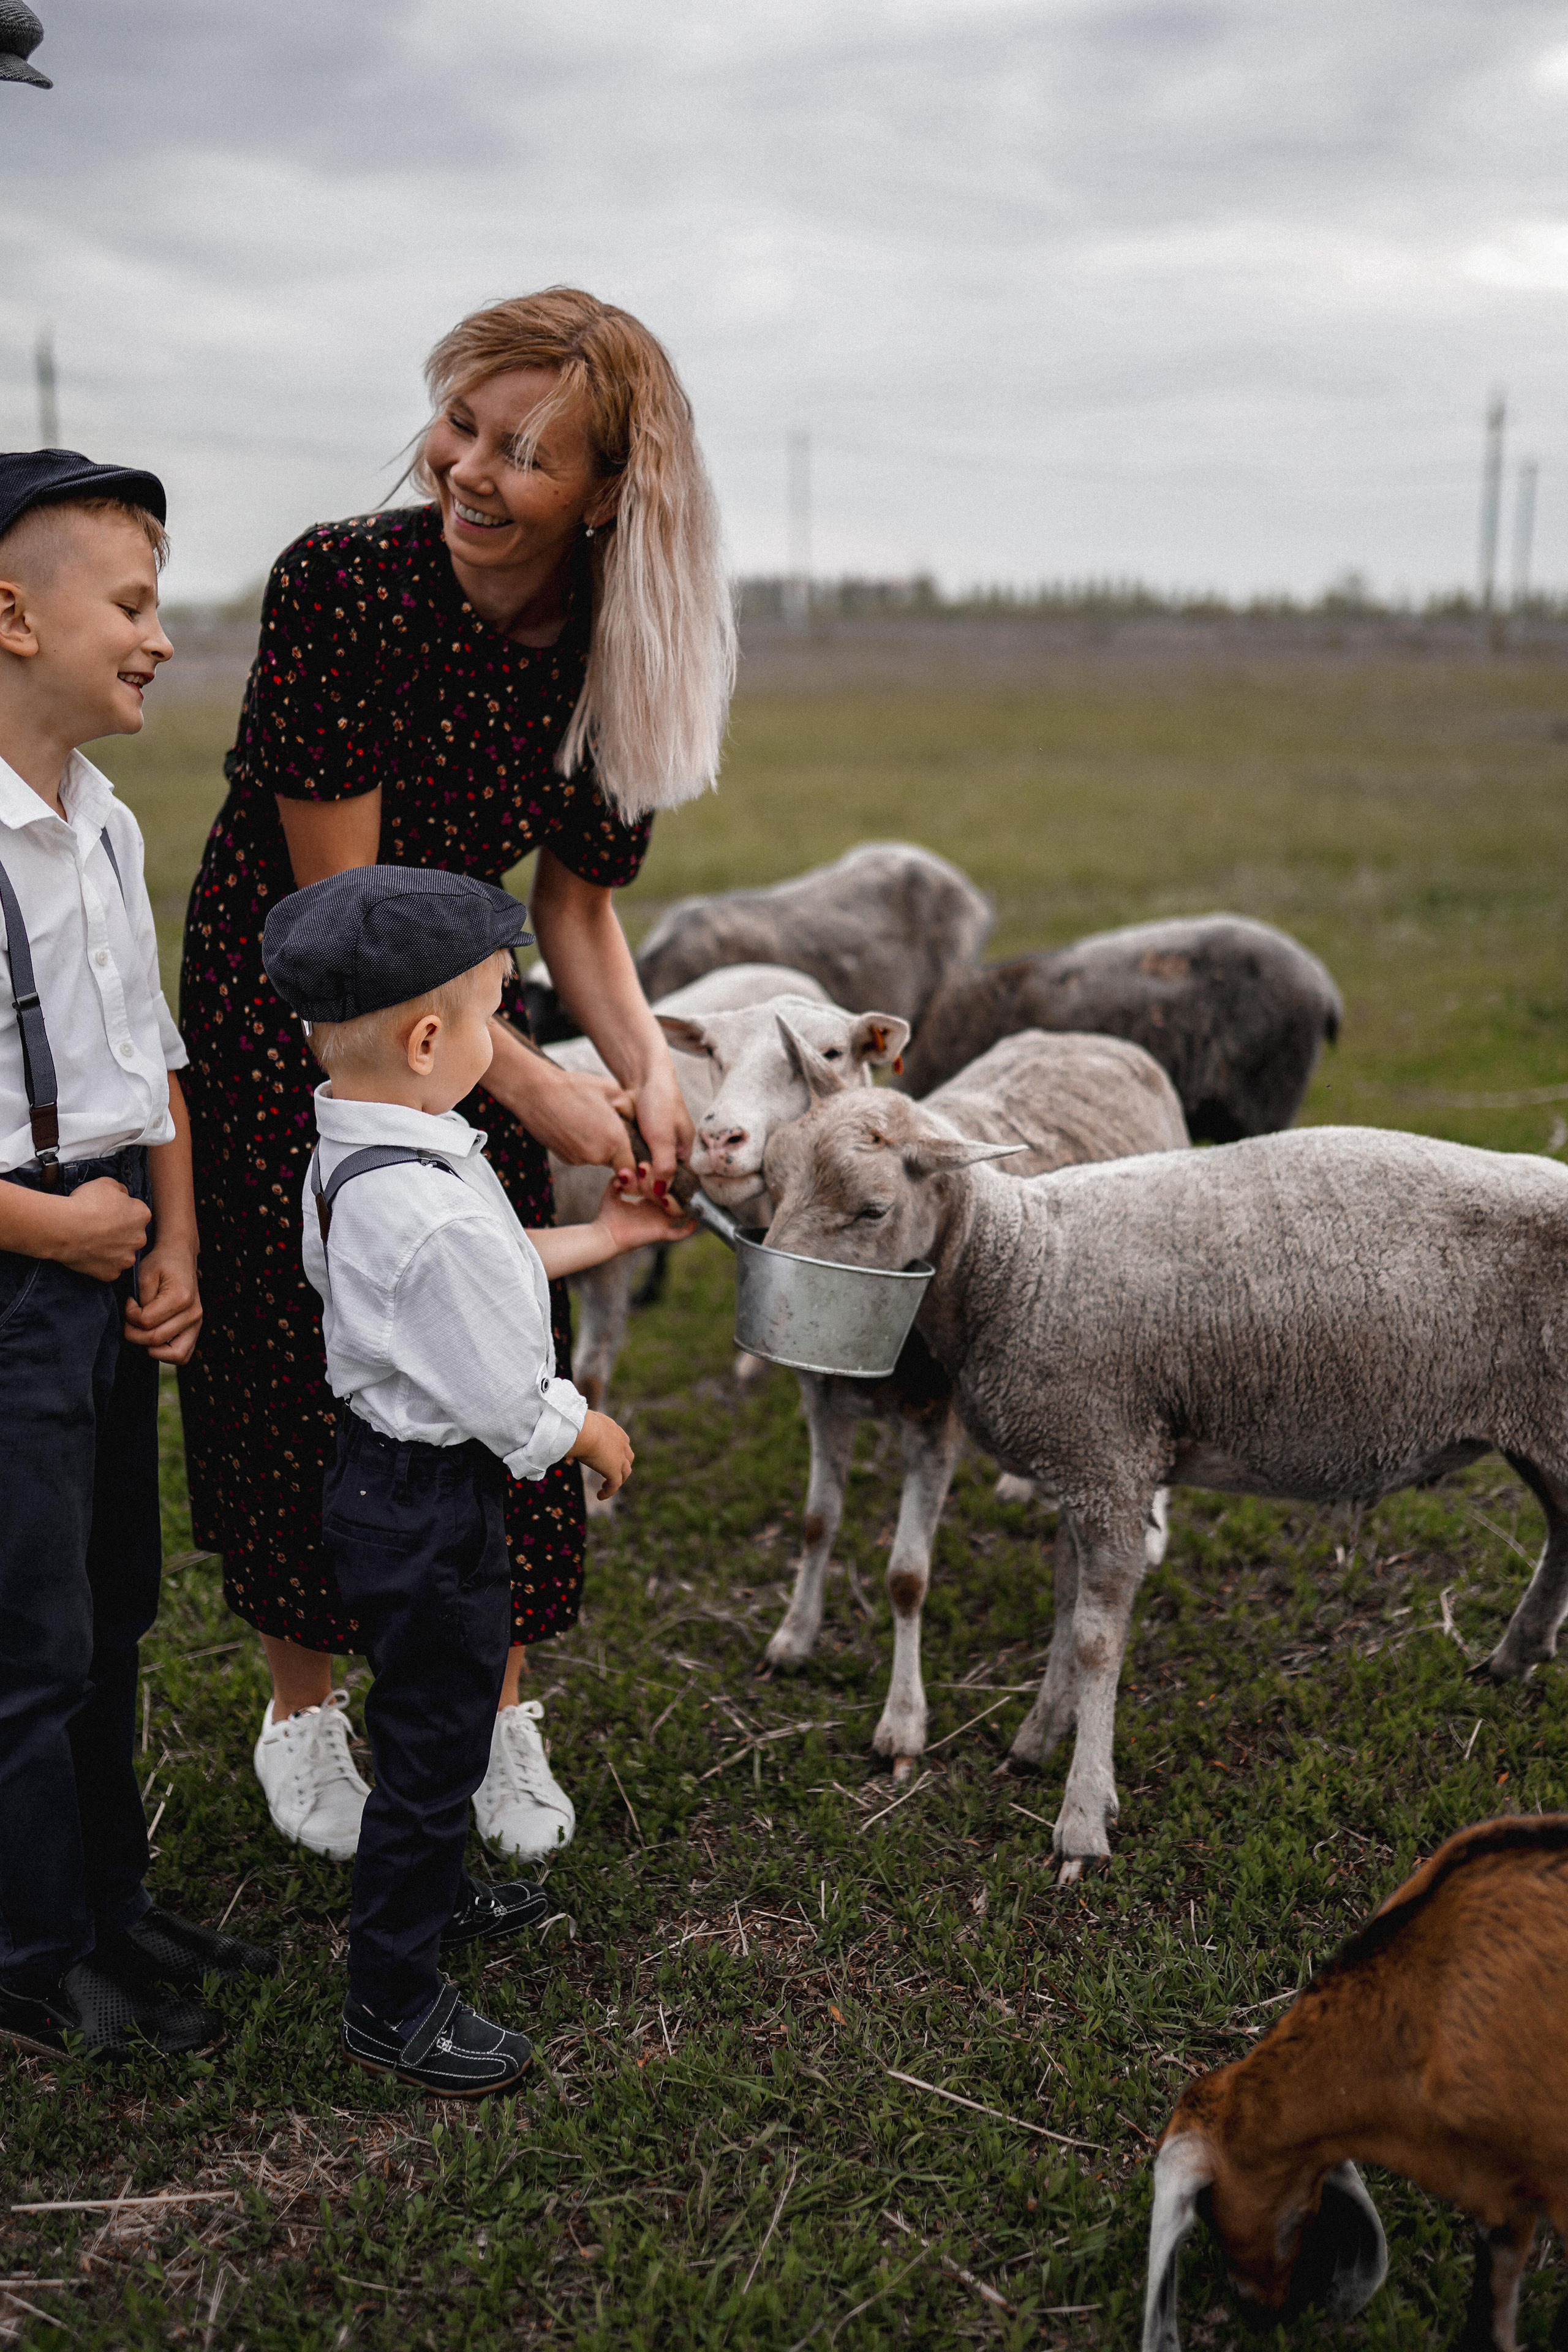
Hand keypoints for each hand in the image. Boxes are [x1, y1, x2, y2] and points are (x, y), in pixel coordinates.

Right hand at [51, 1178, 150, 1282]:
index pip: (136, 1213)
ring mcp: (126, 1259)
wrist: (66, 1228)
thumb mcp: (106, 1183)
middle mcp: (139, 1239)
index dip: (120, 1212)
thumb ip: (120, 1189)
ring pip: (122, 1254)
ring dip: (112, 1250)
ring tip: (92, 1242)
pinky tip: (88, 1255)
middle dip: (120, 1233)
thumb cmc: (86, 1203)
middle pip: (132, 1235)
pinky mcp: (112, 1273)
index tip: (107, 1212)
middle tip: (99, 1228)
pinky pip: (108, 1269)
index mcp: (141, 1215)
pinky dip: (100, 1264)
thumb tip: (123, 1195)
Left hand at [124, 1238, 202, 1364]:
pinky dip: (166, 1354)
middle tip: (129, 1319)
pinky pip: (183, 1354)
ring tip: (142, 1332)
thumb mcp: (145, 1275)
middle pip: (156, 1339)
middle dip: (134, 1333)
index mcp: (180, 1297)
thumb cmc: (160, 1263)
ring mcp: (197, 1323)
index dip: (130, 1315)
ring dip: (150, 1347)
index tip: (129, 1301)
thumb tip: (139, 1323)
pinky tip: (154, 1342)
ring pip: (174, 1354)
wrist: (180, 1256)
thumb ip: (142, 1301)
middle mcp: (193, 1313)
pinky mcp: (196, 1328)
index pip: (146, 1322)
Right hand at [488, 1048, 640, 1173]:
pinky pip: (581, 1155)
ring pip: (597, 1157)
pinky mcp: (564, 1159)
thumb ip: (629, 1110)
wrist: (535, 1091)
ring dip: (597, 1145)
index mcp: (614, 1141)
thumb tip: (634, 1121)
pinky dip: (581, 1145)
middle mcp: (597, 1156)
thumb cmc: (575, 1087)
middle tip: (607, 1123)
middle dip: (615, 1146)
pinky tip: (573, 1124)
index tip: (630, 1149)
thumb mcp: (612, 1090)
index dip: (634, 1160)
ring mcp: (578, 1159)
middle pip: (614, 1160)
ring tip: (587, 1120)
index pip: (632, 1167)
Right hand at [568, 1407, 634, 1500]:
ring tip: (605, 1486)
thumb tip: (562, 1432)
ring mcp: (620, 1456)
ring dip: (618, 1479)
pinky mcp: (614, 1469)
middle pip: (628, 1456)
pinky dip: (609, 1491)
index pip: (621, 1440)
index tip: (607, 1456)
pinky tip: (600, 1496)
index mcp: (612, 1428)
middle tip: (610, 1472)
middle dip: (621, 1464)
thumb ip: (576, 1429)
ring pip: (625, 1471)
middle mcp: (620, 1441)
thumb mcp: (578, 1423)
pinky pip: (615, 1484)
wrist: (583, 1431)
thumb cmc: (575, 1424)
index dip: (617, 1450)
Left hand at [595, 1177, 695, 1253]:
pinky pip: (680, 1232)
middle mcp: (657, 1212)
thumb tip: (624, 1169)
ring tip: (675, 1193)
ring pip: (680, 1212)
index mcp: (648, 1202)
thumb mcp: (612, 1191)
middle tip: (668, 1178)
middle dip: (671, 1187)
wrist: (605, 1234)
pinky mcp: (660, 1233)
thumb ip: (618, 1178)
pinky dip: (689, 1227)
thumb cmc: (607, 1215)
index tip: (654, 1168)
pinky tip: (695, 1218)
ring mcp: (660, 1223)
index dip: (662, 1179)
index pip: (663, 1188)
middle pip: (673, 1197)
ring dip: (680, 1202)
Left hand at [628, 1060, 694, 1195]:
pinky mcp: (644, 1146)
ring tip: (626, 1173)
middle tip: (634, 1177)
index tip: (649, 1191)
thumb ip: (665, 1167)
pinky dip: (630, 1168)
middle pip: (663, 1184)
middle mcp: (674, 1156)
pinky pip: (638, 1165)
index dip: (665, 1193)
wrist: (644, 1078)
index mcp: (687, 1155)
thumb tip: (662, 1193)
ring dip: (637, 1178)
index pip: (681, 1187)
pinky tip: (621, 1169)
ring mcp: (658, 1151)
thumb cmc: (660, 1102)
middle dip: (648, 1185)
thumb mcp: (662, 1138)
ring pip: (648, 1176)